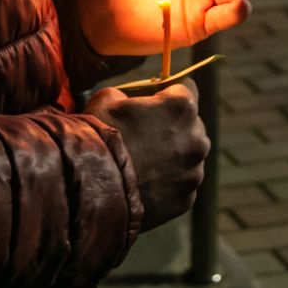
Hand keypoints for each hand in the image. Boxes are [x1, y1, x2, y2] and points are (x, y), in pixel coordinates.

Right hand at [85, 81, 209, 229]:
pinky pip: (181, 186)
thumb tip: (130, 101)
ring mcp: (194, 171)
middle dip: (172, 128)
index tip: (156, 102)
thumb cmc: (97, 139)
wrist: (90, 189)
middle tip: (144, 138)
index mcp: (181, 106)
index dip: (168, 94)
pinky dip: (167, 185)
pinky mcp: (186, 199)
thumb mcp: (107, 99)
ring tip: (143, 167)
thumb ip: (129, 95)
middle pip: (191, 126)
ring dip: (172, 158)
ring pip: (188, 158)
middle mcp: (196, 138)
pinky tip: (144, 186)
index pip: (187, 89)